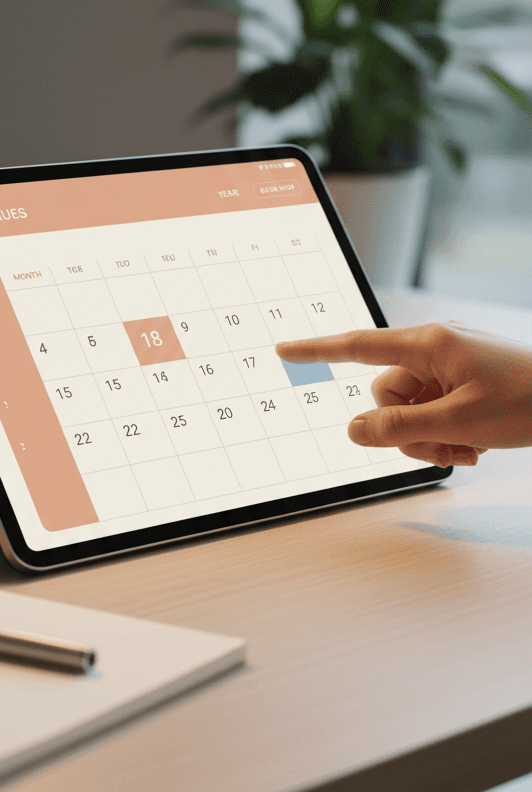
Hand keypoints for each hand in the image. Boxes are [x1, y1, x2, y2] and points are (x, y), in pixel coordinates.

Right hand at [277, 323, 531, 467]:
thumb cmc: (527, 401)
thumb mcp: (458, 423)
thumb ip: (399, 428)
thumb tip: (354, 429)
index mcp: (429, 343)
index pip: (358, 346)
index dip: (317, 351)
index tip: (285, 349)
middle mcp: (435, 347)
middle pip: (386, 393)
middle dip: (404, 428)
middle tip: (442, 446)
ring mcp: (451, 363)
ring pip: (409, 408)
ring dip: (429, 436)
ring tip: (466, 448)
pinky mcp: (465, 379)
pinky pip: (434, 409)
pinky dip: (447, 432)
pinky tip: (476, 444)